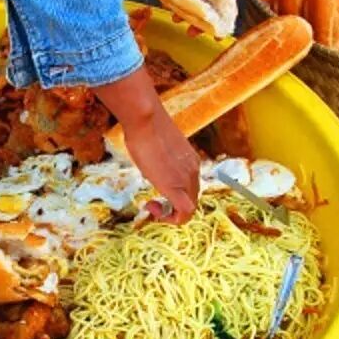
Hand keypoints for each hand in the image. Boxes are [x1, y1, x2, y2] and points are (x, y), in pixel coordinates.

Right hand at [95, 67, 199, 223]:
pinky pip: (184, 214)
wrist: (146, 119)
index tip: (157, 191)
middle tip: (151, 203)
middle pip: (192, 200)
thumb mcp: (154, 143)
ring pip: (189, 208)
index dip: (175, 195)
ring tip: (151, 206)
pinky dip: (171, 219)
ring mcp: (187, 179)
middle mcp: (194, 171)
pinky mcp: (177, 187)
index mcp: (190, 161)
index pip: (190, 187)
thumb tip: (144, 149)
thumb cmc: (144, 124)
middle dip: (172, 207)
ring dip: (170, 213)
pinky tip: (153, 208)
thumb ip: (156, 154)